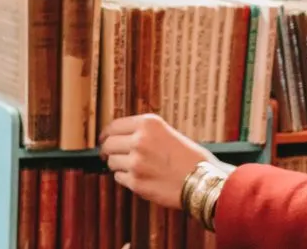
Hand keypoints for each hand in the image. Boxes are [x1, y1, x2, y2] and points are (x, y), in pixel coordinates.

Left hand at [98, 114, 213, 209]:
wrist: (203, 180)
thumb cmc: (190, 157)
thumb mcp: (168, 132)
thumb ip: (145, 132)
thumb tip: (121, 137)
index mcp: (148, 124)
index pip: (114, 126)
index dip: (106, 134)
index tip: (104, 139)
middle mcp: (140, 140)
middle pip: (108, 144)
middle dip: (107, 150)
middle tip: (110, 155)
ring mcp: (136, 162)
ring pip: (111, 162)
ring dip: (118, 165)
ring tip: (133, 167)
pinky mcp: (136, 183)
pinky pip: (119, 178)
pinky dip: (125, 178)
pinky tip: (139, 177)